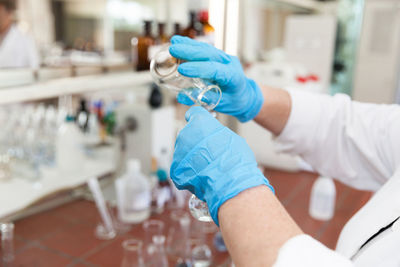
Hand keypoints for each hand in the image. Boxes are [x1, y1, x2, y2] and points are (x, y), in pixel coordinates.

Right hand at [169, 35, 263, 121]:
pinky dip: (192, 45)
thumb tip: (182, 96)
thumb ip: (204, 99)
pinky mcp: (219, 56)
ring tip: (174, 43)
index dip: (198, 69)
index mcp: (233, 76)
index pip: (215, 69)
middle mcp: (230, 63)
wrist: (246, 95)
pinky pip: (205, 49)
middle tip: (173, 50)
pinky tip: (180, 42)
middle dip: (190, 51)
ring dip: (189, 45)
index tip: (182, 70)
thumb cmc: (235, 101)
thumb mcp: (222, 104)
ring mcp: (225, 58)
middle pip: (209, 54)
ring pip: (207, 49)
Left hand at [170, 106, 273, 224]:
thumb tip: (214, 136)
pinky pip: (182, 169)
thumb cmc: (234, 159)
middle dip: (196, 143)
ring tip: (208, 168)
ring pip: (184, 153)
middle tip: (209, 154)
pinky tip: (202, 177)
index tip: (201, 127)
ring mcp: (179, 152)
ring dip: (193, 158)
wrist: (229, 182)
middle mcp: (185, 134)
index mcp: (199, 122)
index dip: (199, 121)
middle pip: (188, 135)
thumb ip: (216, 133)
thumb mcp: (231, 137)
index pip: (194, 114)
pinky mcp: (176, 169)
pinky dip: (190, 173)